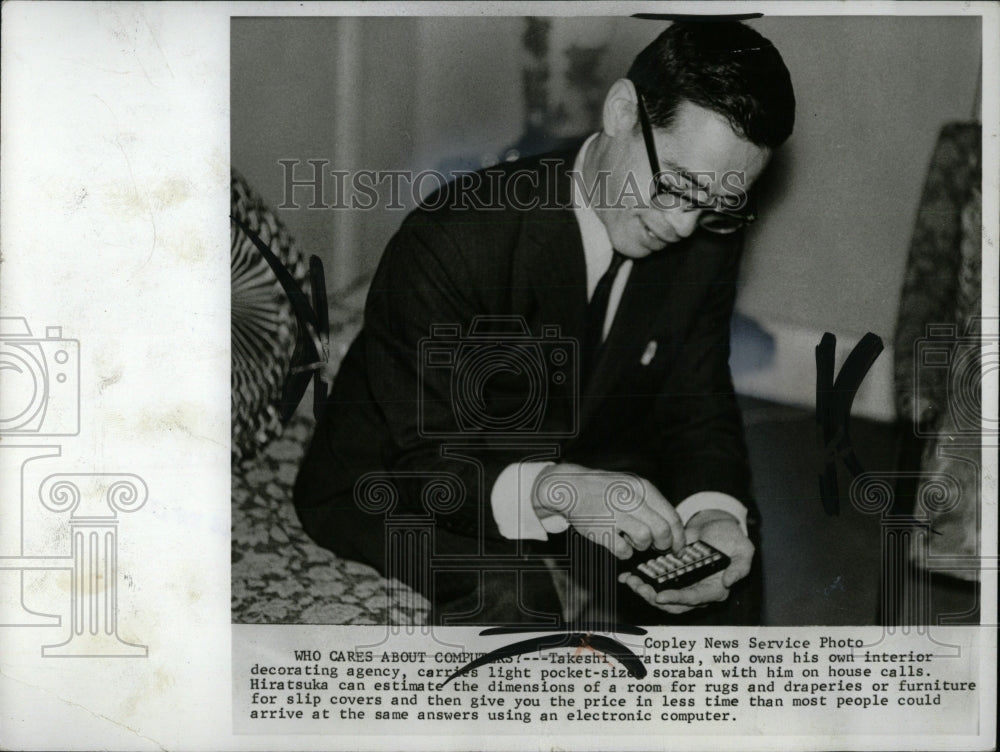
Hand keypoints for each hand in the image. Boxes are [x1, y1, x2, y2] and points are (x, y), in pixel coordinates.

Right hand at [531, 463, 684, 559]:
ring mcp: (615, 514)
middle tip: (660, 548)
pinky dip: (625, 552)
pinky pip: (624, 550)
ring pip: (644, 540)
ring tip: (634, 542)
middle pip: (662, 530)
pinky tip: (620, 545)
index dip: (679, 537)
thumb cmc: (604, 489)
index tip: (679, 548)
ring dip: (643, 546)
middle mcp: (631, 499)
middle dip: (664, 545)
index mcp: (642, 487)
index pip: (671, 516)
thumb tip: (672, 528)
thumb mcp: (631, 485)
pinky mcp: (601, 529)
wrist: (570, 487)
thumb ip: (651, 502)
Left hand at [618, 508, 753, 613]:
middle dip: (653, 597)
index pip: (693, 599)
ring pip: (660, 596)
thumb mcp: (744, 550)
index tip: (660, 596)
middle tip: (638, 587)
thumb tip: (728, 582)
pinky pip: (654, 583)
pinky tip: (628, 576)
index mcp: (714, 589)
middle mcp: (696, 591)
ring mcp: (682, 584)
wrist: (717, 525)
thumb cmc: (733, 539)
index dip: (677, 599)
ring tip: (630, 581)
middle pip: (672, 603)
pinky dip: (641, 581)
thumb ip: (740, 567)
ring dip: (643, 591)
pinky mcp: (671, 575)